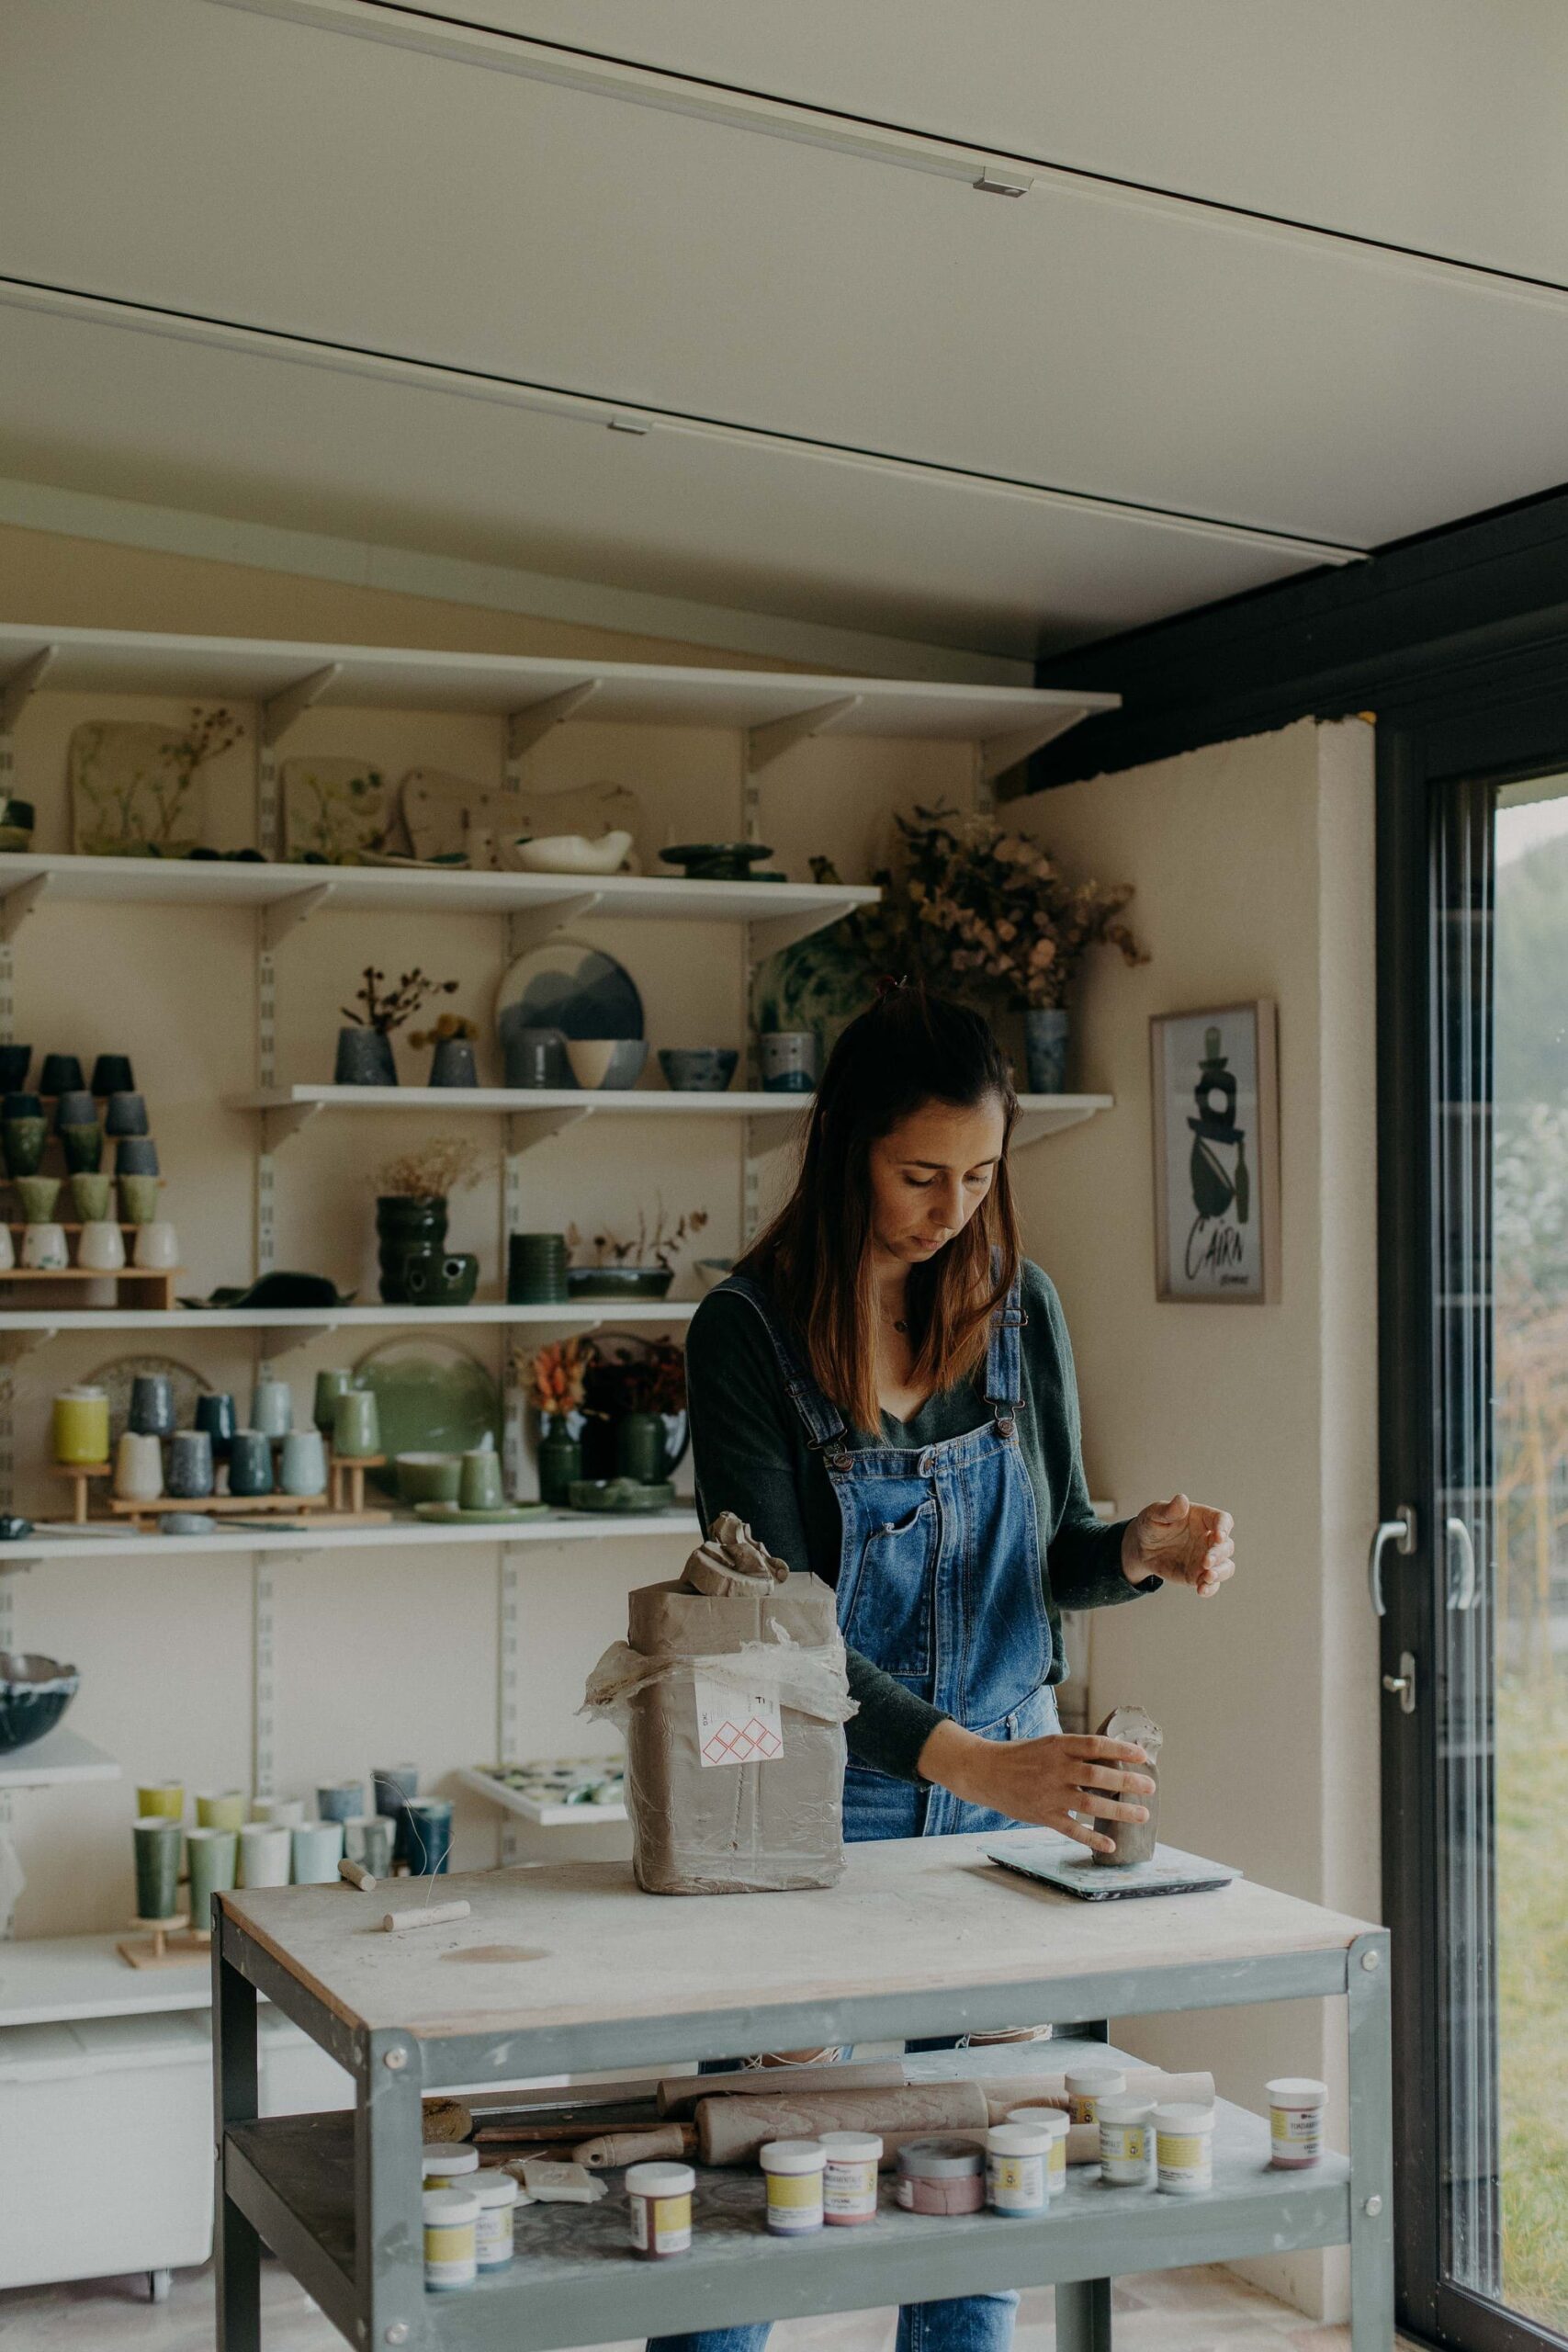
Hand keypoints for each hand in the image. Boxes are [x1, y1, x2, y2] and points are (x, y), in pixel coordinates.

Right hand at [917, 1722, 1154, 1854]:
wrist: (984, 1771)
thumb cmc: (1021, 1756)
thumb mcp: (1048, 1744)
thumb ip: (1075, 1751)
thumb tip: (1113, 1756)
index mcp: (1058, 1746)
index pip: (1095, 1745)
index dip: (1121, 1750)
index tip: (1143, 1755)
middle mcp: (1055, 1769)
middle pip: (1097, 1775)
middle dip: (1127, 1782)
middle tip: (1150, 1787)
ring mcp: (1049, 1793)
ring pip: (1090, 1803)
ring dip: (1119, 1810)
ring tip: (1142, 1814)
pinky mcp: (1042, 1815)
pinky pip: (1071, 1829)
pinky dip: (1092, 1838)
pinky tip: (1110, 1844)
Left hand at [1122, 1492, 1234, 1596]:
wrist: (1140, 1548)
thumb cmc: (1151, 1525)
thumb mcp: (1154, 1514)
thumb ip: (1169, 1509)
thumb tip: (1182, 1500)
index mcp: (1202, 1519)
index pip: (1223, 1520)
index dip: (1224, 1527)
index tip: (1218, 1536)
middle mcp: (1209, 1538)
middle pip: (1226, 1546)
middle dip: (1219, 1554)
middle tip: (1206, 1561)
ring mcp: (1205, 1558)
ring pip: (1226, 1566)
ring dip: (1221, 1573)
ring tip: (1207, 1577)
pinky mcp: (1198, 1575)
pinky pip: (1212, 1583)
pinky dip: (1211, 1588)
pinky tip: (1201, 1590)